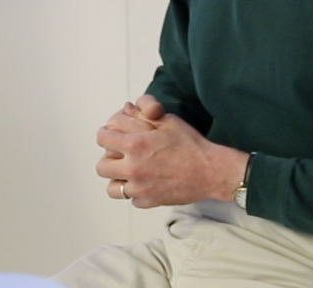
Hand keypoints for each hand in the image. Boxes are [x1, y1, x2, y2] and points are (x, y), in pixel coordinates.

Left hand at [96, 94, 248, 208]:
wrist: (211, 172)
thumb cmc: (191, 144)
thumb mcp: (167, 120)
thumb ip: (143, 114)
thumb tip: (126, 109)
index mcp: (135, 145)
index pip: (102, 138)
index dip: (107, 134)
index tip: (113, 134)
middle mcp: (132, 169)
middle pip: (101, 165)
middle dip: (109, 157)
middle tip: (121, 154)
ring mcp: (139, 188)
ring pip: (112, 187)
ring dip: (118, 178)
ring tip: (129, 172)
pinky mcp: (148, 202)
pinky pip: (131, 199)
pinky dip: (136, 192)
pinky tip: (146, 183)